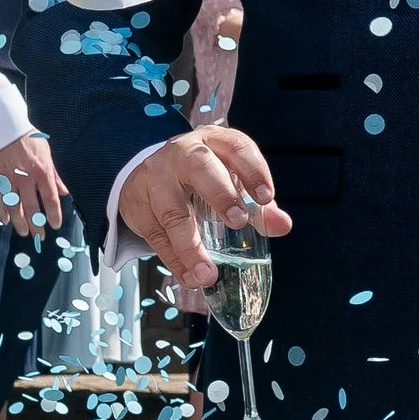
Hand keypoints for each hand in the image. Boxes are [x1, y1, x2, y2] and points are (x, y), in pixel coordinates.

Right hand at [0, 127, 64, 234]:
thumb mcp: (47, 153)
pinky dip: (1, 212)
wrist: (3, 126)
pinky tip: (6, 221)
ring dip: (20, 223)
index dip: (53, 215)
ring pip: (14, 208)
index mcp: (42, 172)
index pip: (50, 199)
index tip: (55, 225)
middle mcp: (26, 178)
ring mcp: (8, 179)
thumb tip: (65, 193)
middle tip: (39, 236)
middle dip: (36, 225)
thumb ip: (55, 176)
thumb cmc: (28, 138)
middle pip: (32, 208)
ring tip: (24, 233)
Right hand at [119, 127, 291, 293]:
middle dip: (220, 195)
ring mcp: (155, 177)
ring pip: (172, 211)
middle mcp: (183, 154)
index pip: (237, 146)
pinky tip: (189, 277)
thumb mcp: (231, 181)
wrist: (150, 173)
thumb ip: (259, 206)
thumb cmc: (202, 177)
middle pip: (200, 168)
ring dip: (191, 247)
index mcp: (214, 142)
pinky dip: (174, 260)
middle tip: (238, 223)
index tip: (266, 198)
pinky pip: (156, 235)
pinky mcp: (136, 203)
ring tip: (208, 274)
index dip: (253, 170)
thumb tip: (282, 226)